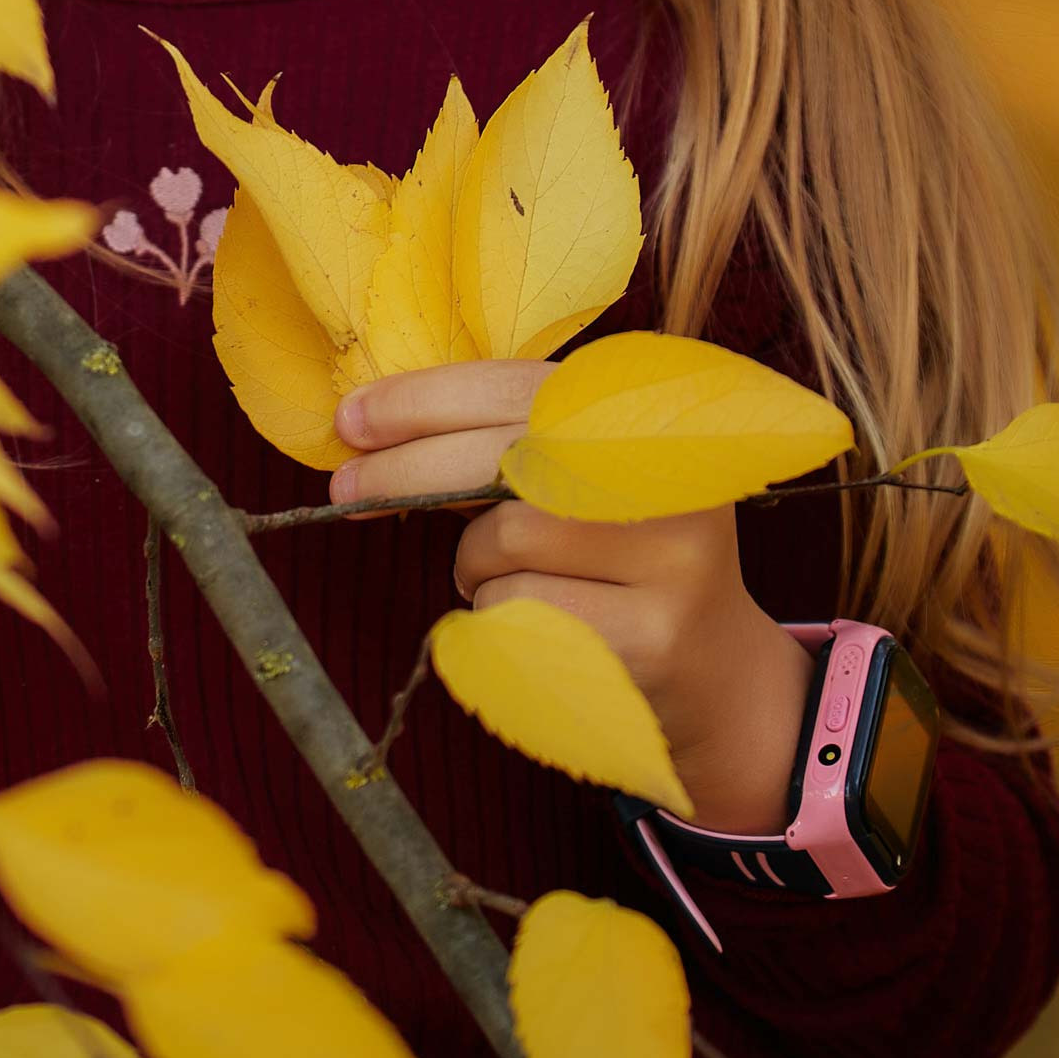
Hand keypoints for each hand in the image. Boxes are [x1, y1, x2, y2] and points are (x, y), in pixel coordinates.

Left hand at [330, 362, 816, 833]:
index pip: (519, 388)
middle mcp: (673, 471)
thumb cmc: (614, 555)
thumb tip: (368, 427)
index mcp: (650, 413)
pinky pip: (518, 615)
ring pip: (502, 545)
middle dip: (405, 473)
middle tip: (345, 488)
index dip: (425, 400)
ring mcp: (671, 555)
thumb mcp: (576, 479)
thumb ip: (499, 443)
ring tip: (511, 579)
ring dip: (475, 567)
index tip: (351, 418)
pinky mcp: (652, 634)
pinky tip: (544, 627)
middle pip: (503, 463)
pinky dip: (501, 621)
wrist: (713, 669)